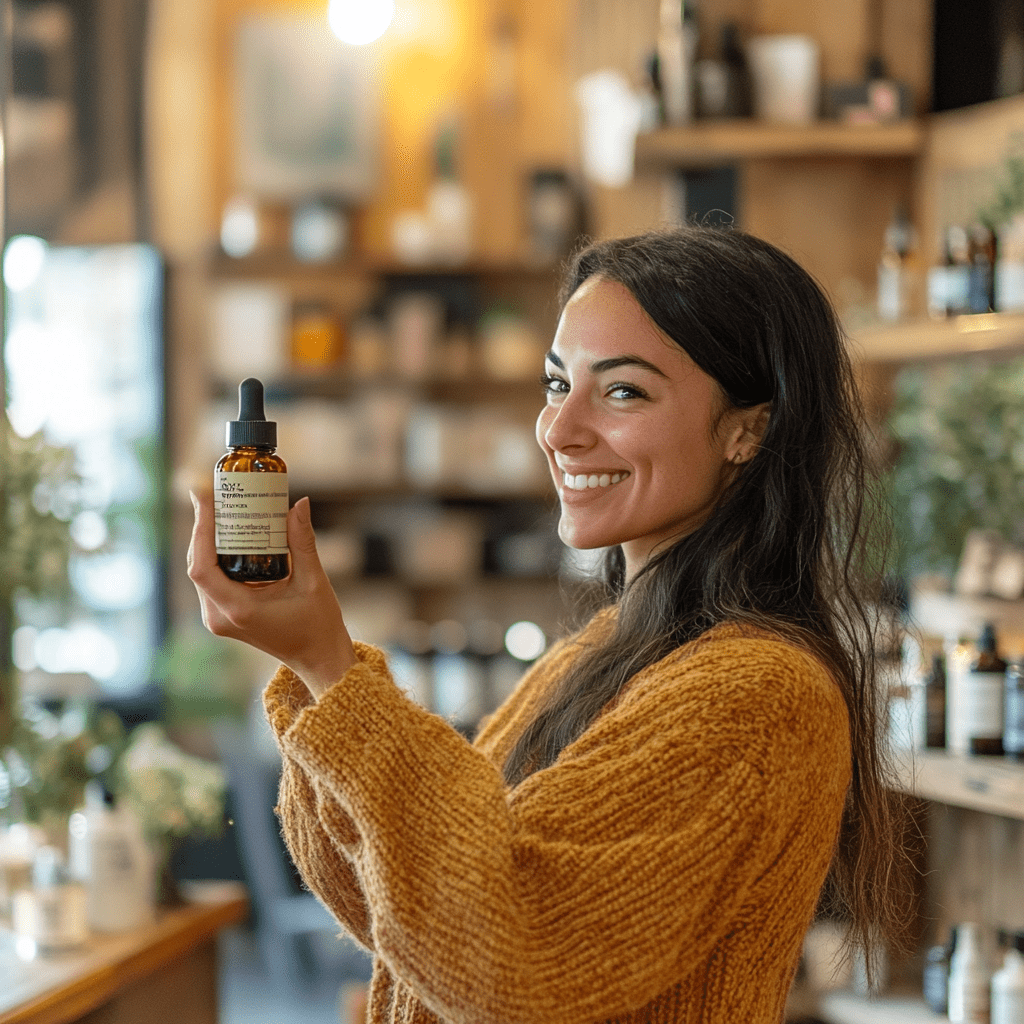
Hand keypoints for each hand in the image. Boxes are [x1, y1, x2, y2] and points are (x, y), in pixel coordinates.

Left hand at [187, 489, 355, 698]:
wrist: (317, 657)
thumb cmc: (318, 624)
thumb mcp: (314, 581)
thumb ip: (302, 542)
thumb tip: (299, 504)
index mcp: (239, 609)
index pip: (202, 566)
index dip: (200, 529)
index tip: (204, 497)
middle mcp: (220, 617)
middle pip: (197, 565)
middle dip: (203, 528)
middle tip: (214, 496)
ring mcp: (219, 619)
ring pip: (201, 572)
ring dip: (208, 541)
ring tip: (220, 510)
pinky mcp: (224, 616)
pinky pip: (211, 581)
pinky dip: (216, 556)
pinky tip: (229, 535)